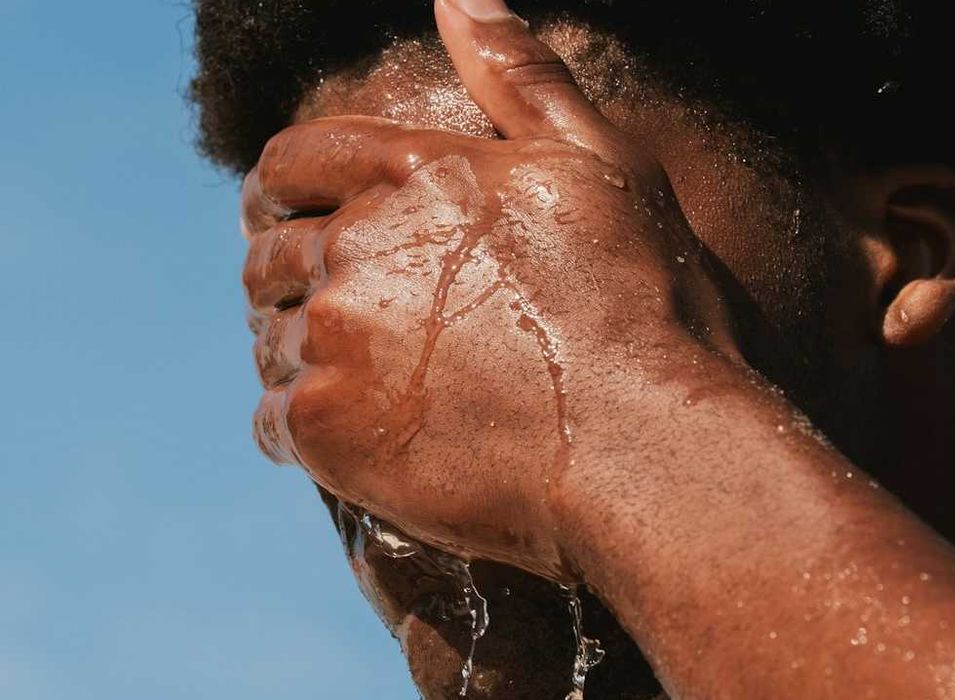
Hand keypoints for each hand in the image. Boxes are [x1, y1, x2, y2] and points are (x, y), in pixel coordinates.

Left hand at [243, 0, 731, 577]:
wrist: (646, 445)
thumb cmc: (641, 303)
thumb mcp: (599, 163)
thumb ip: (522, 74)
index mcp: (415, 172)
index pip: (295, 160)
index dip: (280, 186)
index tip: (281, 211)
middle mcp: (358, 245)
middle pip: (270, 254)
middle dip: (286, 273)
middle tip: (328, 307)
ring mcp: (336, 338)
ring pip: (272, 340)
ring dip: (300, 352)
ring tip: (355, 376)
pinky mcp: (329, 428)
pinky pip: (275, 422)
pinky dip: (304, 427)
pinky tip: (355, 436)